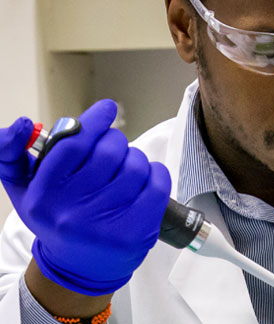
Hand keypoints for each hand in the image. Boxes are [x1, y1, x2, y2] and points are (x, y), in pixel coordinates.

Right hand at [0, 100, 171, 295]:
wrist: (79, 267)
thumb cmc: (57, 217)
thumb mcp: (26, 189)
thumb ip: (13, 154)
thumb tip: (18, 124)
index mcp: (44, 197)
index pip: (74, 144)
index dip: (95, 120)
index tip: (106, 109)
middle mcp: (73, 212)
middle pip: (110, 150)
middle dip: (115, 142)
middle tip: (111, 151)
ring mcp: (108, 224)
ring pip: (136, 164)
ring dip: (134, 160)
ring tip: (123, 172)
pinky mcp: (137, 231)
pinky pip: (158, 182)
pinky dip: (154, 173)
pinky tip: (143, 182)